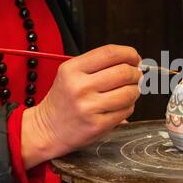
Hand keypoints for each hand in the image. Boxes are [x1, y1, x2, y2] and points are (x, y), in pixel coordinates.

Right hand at [21, 45, 142, 168]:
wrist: (47, 129)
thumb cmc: (64, 100)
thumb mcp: (71, 74)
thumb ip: (99, 65)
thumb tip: (134, 61)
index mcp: (72, 69)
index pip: (110, 53)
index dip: (129, 53)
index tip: (135, 58)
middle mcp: (80, 87)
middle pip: (124, 72)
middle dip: (136, 73)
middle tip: (135, 76)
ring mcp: (89, 107)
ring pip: (129, 92)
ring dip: (135, 91)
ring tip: (129, 92)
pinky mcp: (98, 125)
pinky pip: (127, 110)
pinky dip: (129, 107)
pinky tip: (120, 106)